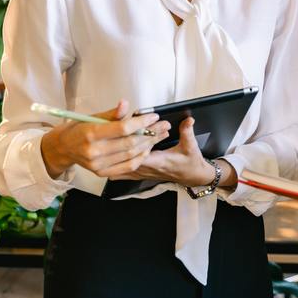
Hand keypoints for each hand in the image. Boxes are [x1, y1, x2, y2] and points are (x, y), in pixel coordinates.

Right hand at [40, 100, 170, 178]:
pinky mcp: (102, 173)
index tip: (153, 116)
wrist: (63, 148)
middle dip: (150, 133)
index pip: (123, 128)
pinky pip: (127, 166)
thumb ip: (112, 113)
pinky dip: (140, 157)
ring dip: (149, 144)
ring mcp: (98, 165)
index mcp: (91, 134)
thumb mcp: (93, 117)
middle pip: (130, 143)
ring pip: (131, 155)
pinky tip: (148, 148)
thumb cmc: (80, 128)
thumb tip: (126, 103)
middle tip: (163, 125)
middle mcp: (94, 151)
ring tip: (160, 135)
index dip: (141, 122)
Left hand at [113, 118, 234, 187]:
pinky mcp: (141, 174)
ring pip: (121, 165)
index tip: (126, 130)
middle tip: (113, 130)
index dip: (131, 141)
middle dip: (120, 143)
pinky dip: (115, 165)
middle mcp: (147, 169)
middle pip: (126, 157)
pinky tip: (106, 160)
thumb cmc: (191, 163)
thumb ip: (187, 132)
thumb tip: (188, 120)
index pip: (139, 151)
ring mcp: (143, 173)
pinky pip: (123, 172)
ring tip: (105, 143)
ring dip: (114, 156)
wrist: (192, 177)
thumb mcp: (191, 146)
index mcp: (158, 162)